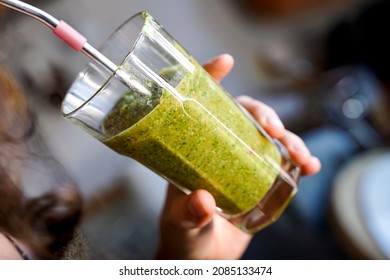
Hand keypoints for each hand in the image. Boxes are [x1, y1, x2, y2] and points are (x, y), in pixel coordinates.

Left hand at [156, 54, 320, 259]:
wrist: (201, 256)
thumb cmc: (183, 236)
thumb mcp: (180, 225)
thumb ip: (188, 215)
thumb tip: (202, 201)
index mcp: (192, 150)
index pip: (199, 106)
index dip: (210, 79)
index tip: (224, 62)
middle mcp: (218, 149)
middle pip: (243, 115)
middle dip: (264, 114)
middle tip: (273, 129)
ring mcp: (241, 162)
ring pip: (268, 137)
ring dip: (289, 139)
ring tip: (300, 156)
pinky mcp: (260, 179)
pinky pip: (282, 162)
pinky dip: (299, 160)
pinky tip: (310, 167)